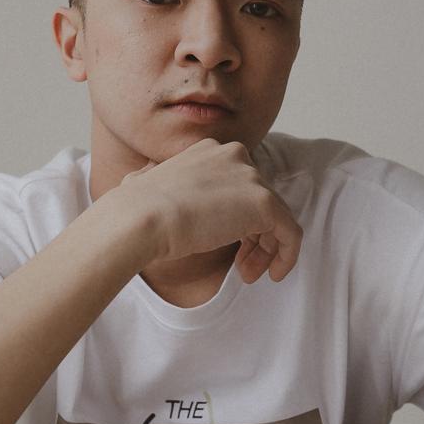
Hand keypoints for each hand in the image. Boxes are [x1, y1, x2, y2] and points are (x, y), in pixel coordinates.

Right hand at [118, 138, 302, 283]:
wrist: (142, 218)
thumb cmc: (133, 208)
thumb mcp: (142, 182)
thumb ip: (153, 179)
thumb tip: (138, 179)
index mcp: (208, 149)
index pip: (238, 183)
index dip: (236, 217)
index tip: (227, 243)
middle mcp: (234, 156)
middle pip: (259, 199)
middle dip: (254, 236)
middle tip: (242, 265)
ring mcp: (252, 178)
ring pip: (276, 216)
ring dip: (266, 249)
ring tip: (249, 274)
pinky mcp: (264, 204)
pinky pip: (290, 232)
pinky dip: (287, 255)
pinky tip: (274, 274)